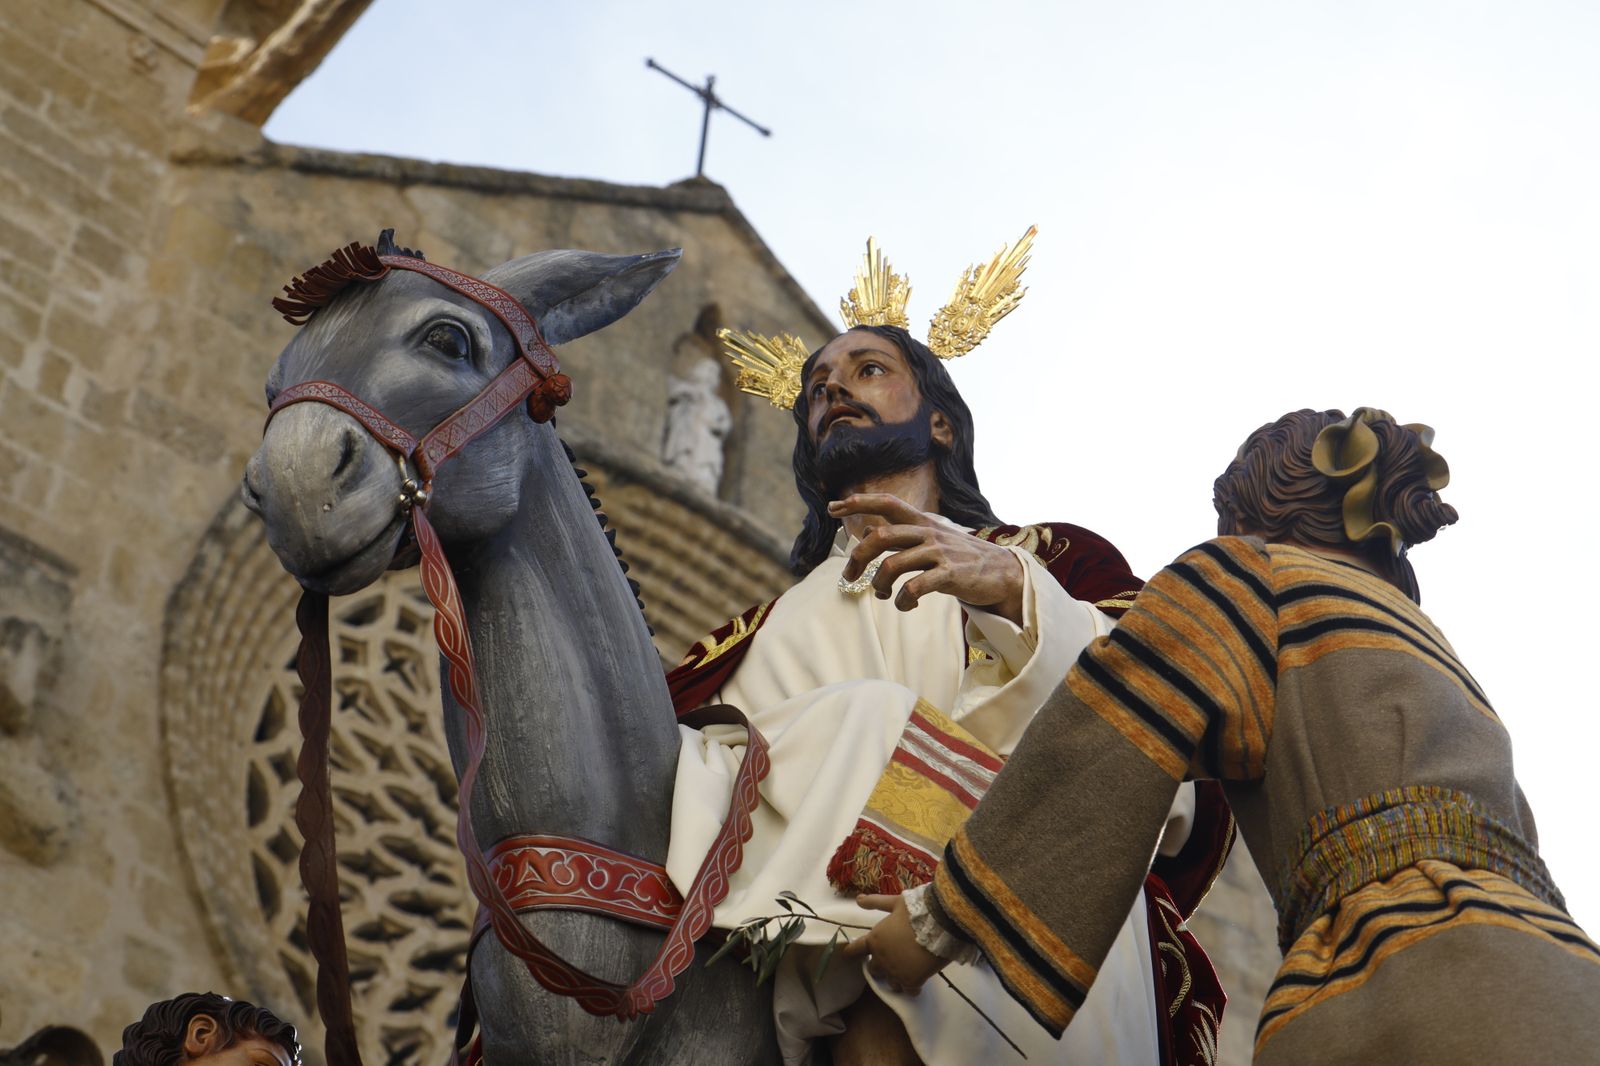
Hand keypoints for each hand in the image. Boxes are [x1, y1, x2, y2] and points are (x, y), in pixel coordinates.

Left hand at [828, 494, 1025, 623]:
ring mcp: (939, 552)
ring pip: (892, 564)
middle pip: (880, 535)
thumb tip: (866, 529)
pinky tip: (905, 606)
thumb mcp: (929, 540)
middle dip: (857, 557)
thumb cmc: (959, 558)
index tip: (832, 507)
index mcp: (922, 522)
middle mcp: (928, 532)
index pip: (887, 502)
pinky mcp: (950, 575)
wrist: (1002, 573)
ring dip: (878, 584)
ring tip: (882, 595)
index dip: (859, 502)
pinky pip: (914, 588)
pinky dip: (902, 602)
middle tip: (848, 577)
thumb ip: (899, 535)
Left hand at [837, 894, 948, 994]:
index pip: (856, 950)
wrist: (940, 924)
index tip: (848, 956)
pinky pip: (908, 991)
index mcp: (875, 940)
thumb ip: (876, 902)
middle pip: (873, 970)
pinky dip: (912, 987)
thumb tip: (858, 899)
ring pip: (891, 983)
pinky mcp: (911, 982)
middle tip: (891, 961)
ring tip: (906, 971)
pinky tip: (918, 981)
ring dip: (896, 978)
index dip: (852, 952)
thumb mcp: (894, 902)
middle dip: (880, 966)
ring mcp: (895, 972)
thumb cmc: (916, 911)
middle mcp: (881, 958)